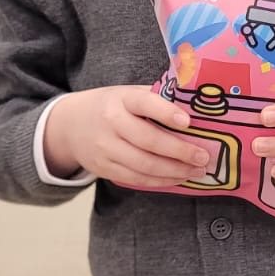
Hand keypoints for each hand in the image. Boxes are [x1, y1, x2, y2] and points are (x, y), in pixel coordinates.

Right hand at [45, 86, 212, 189]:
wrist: (70, 125)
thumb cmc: (113, 107)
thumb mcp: (128, 94)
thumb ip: (157, 99)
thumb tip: (197, 108)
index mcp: (121, 99)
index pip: (144, 103)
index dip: (166, 112)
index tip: (188, 122)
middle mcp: (111, 122)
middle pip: (148, 141)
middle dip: (180, 151)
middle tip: (203, 157)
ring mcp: (105, 148)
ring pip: (144, 165)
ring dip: (175, 171)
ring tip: (197, 170)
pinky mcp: (104, 168)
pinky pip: (136, 178)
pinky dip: (161, 181)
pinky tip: (178, 178)